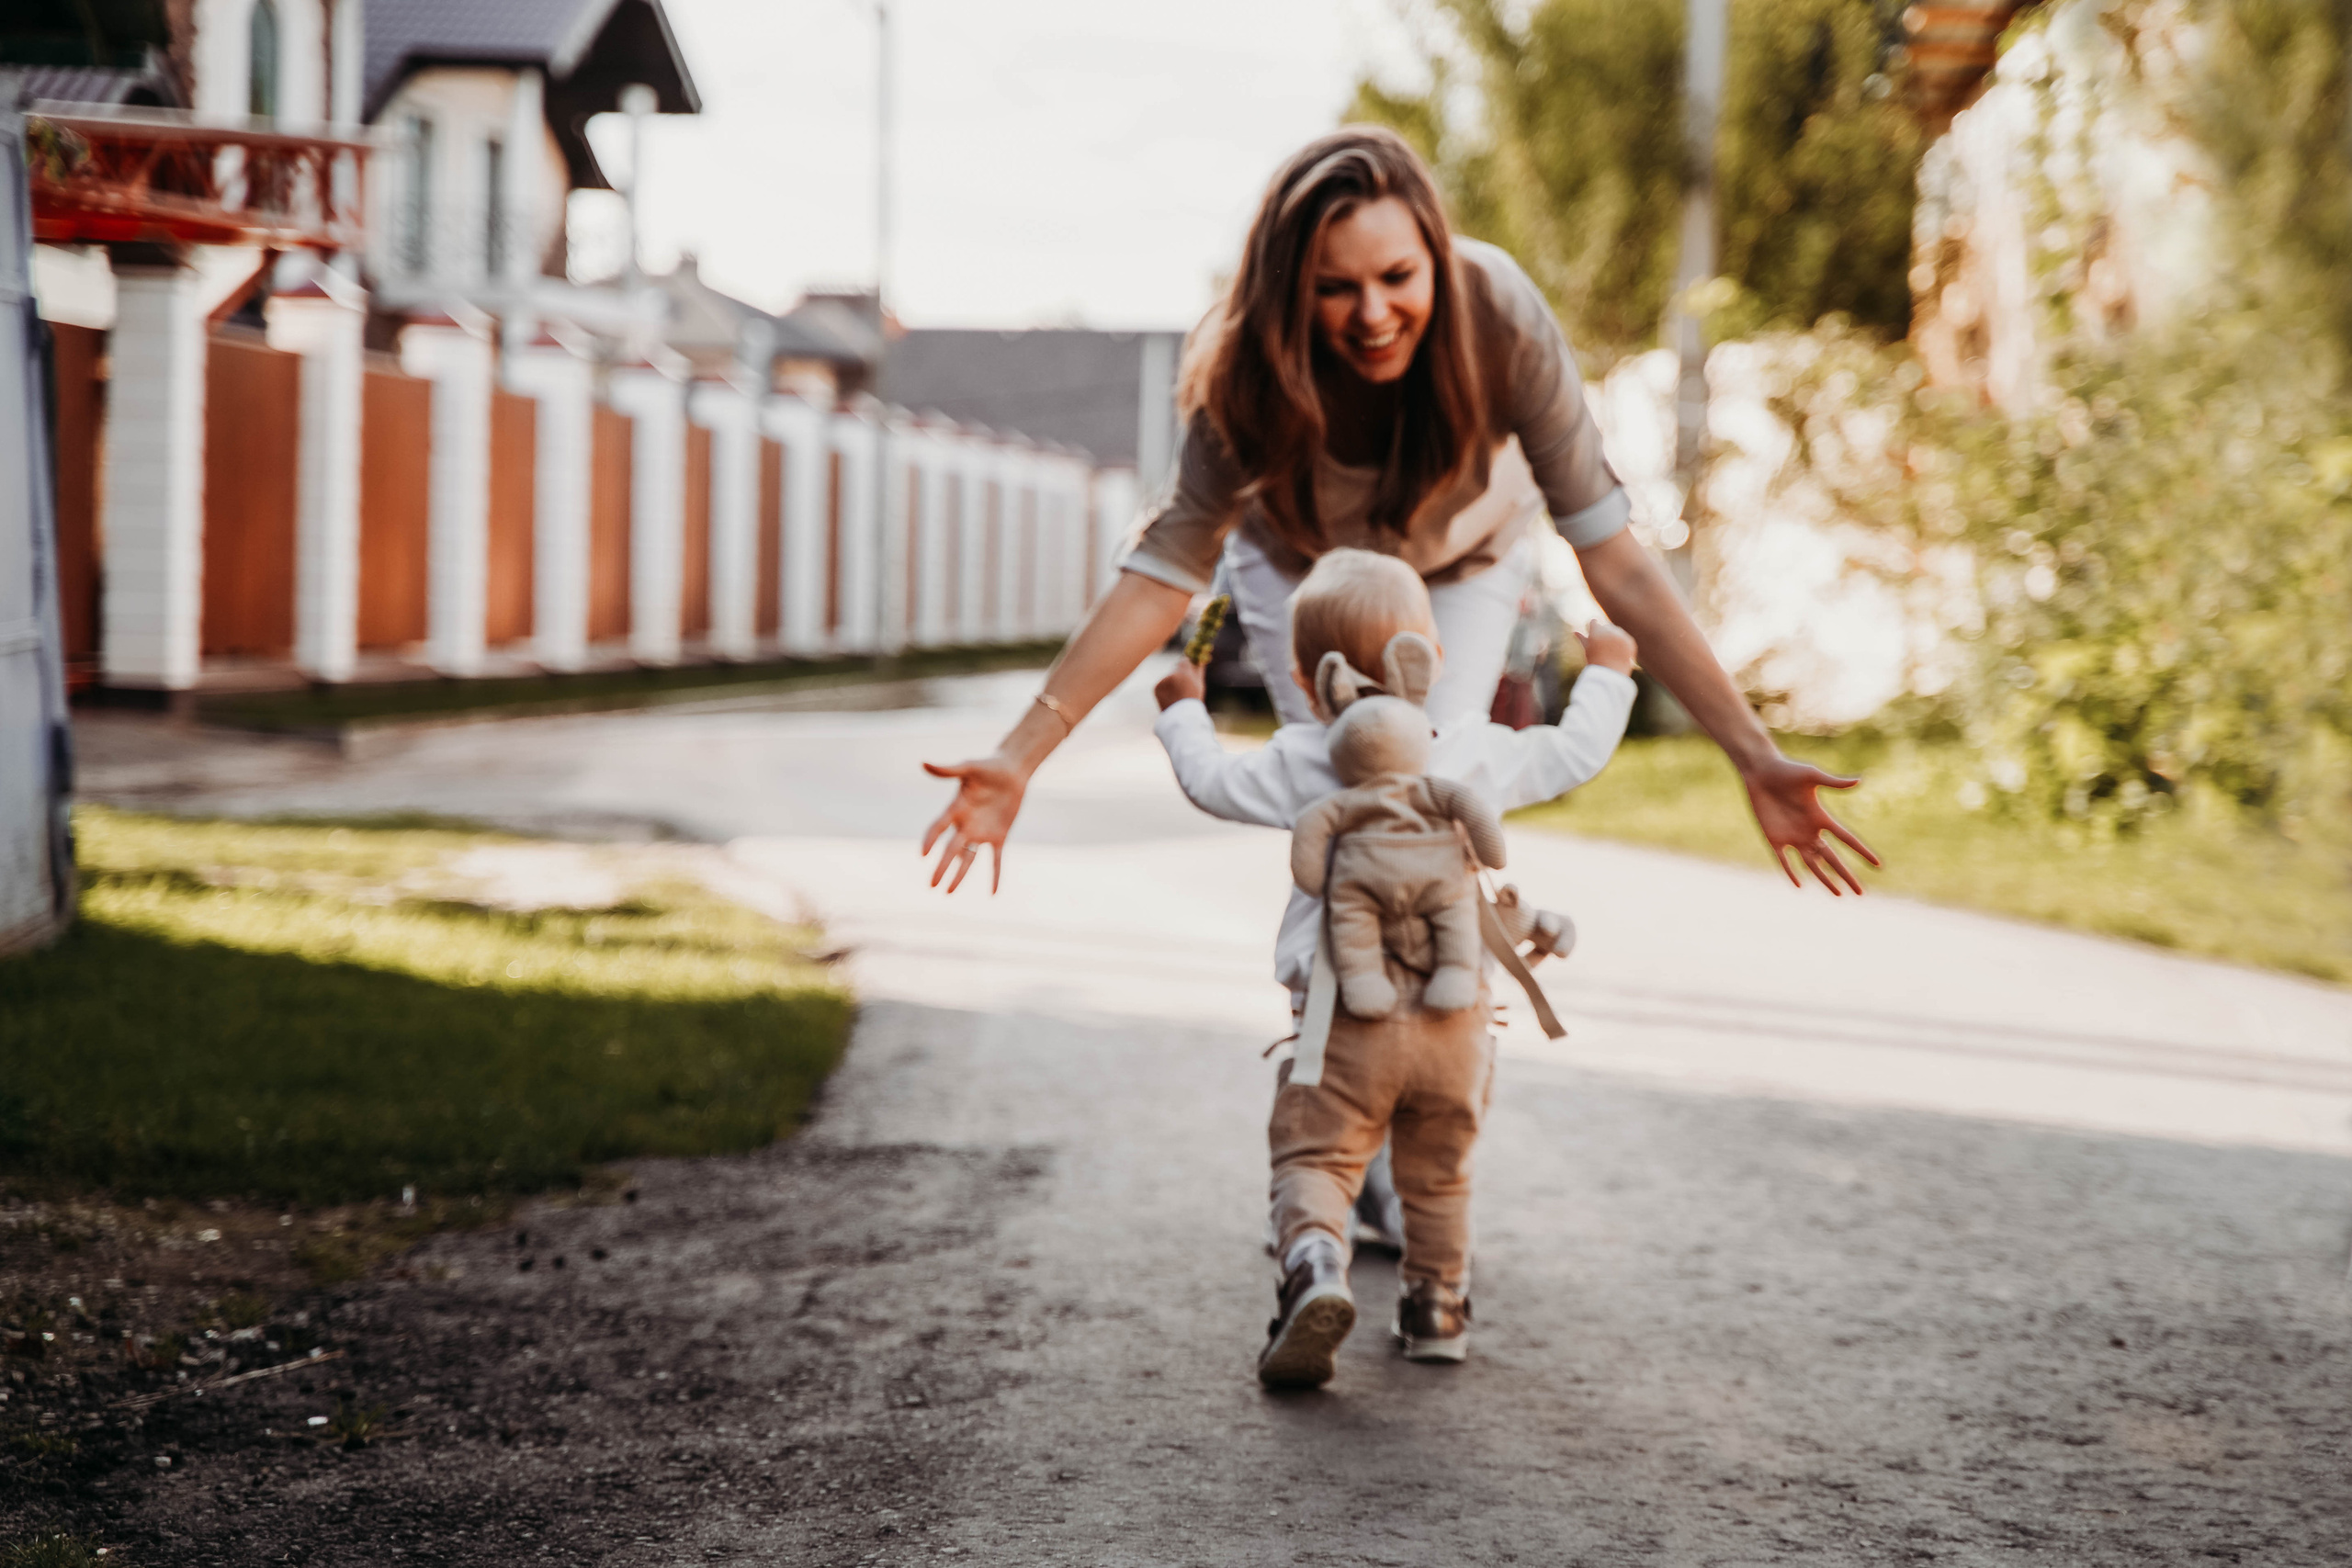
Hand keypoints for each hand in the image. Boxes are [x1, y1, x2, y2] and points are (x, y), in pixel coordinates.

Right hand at [919, 755, 1028, 893]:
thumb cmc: (988, 766)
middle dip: (942, 867)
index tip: (923, 854)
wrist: (1012, 771)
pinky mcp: (998, 836)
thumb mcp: (969, 767)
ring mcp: (981, 832)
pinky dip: (995, 875)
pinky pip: (996, 859)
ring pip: (968, 858)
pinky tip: (993, 893)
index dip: (930, 840)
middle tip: (931, 885)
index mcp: (956, 808)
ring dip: (959, 875)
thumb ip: (948, 769)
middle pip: (951, 849)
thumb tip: (923, 762)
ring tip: (948, 892)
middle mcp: (965, 824)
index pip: (938, 827)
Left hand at [1154, 662, 1205, 709]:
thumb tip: (1199, 659)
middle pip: (1176, 668)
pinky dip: (1165, 688)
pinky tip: (1170, 697)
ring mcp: (1163, 681)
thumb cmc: (1193, 701)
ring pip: (1168, 677)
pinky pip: (1162, 684)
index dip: (1186, 664)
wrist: (1180, 717)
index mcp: (1185, 673)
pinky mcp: (1156, 687)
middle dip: (1179, 673)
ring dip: (1172, 682)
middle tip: (1183, 682)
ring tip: (1177, 695)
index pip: (1184, 661)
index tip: (1188, 666)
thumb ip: (1198, 669)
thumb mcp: (1199, 684)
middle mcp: (1173, 675)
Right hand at [1575, 620, 1636, 674]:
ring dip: (1614, 637)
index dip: (1593, 628)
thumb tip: (1574, 632)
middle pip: (1606, 626)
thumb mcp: (1587, 650)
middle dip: (1604, 634)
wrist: (1611, 674)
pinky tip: (1618, 653)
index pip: (1593, 622)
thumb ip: (1582, 639)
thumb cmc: (1595, 662)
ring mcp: (1620, 635)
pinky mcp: (1629, 641)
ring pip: (1616, 631)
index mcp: (1596, 631)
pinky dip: (1622, 644)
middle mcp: (1609, 631)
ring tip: (1611, 651)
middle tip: (1603, 647)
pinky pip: (1625, 638)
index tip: (1594, 636)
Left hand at [1739, 752, 1881, 895]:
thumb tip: (1860, 780)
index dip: (1862, 852)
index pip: (1847, 839)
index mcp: (1821, 817)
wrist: (1760, 772)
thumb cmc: (1787, 769)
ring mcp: (1792, 837)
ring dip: (1825, 879)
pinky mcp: (1773, 838)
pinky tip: (1800, 884)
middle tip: (1860, 893)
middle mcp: (1810, 831)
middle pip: (1832, 859)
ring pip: (1812, 864)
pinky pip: (1784, 860)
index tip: (1878, 865)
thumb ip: (1834, 782)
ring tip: (1839, 894)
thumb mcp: (1812, 776)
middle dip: (1846, 875)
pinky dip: (1791, 872)